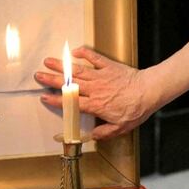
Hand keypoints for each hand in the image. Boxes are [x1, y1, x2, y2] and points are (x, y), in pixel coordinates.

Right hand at [36, 46, 153, 140]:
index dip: (56, 100)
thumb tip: (91, 136)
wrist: (149, 91)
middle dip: (52, 79)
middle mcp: (94, 89)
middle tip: (38, 75)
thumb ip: (104, 132)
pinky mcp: (109, 66)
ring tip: (48, 61)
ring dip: (62, 66)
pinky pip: (94, 58)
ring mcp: (101, 76)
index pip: (71, 102)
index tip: (44, 96)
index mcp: (95, 105)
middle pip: (69, 84)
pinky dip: (84, 53)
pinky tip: (75, 51)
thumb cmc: (136, 110)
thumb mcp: (120, 127)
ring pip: (77, 70)